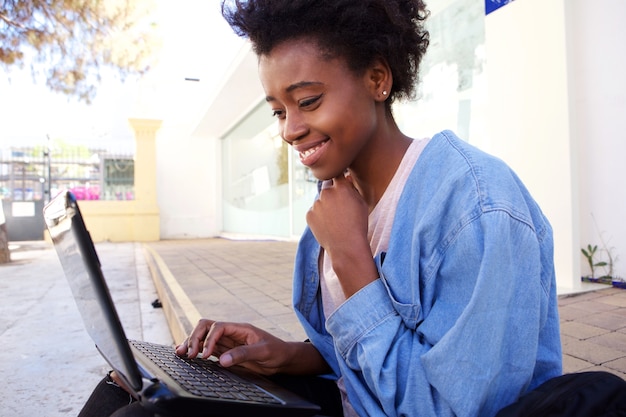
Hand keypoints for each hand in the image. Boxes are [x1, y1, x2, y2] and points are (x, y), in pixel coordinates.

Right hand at [175, 320, 318, 374]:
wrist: (283, 359)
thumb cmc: (277, 351)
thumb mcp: (263, 352)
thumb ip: (243, 354)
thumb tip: (222, 360)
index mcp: (240, 328)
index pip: (218, 327)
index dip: (209, 339)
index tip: (205, 355)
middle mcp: (231, 333)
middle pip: (206, 327)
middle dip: (194, 338)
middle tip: (188, 354)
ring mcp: (227, 342)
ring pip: (204, 337)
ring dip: (191, 343)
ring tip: (180, 353)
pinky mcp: (225, 352)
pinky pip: (207, 348)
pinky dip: (196, 350)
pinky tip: (188, 355)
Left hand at [306, 174, 377, 295]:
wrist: (347, 246)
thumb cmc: (358, 225)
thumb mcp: (361, 203)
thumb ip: (352, 188)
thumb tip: (346, 179)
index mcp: (341, 187)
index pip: (337, 175)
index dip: (339, 180)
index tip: (340, 184)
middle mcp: (326, 193)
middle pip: (327, 187)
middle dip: (332, 193)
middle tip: (339, 208)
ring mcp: (316, 204)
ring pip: (320, 201)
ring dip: (325, 206)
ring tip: (335, 220)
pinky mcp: (309, 215)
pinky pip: (314, 212)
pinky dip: (319, 216)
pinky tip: (328, 225)